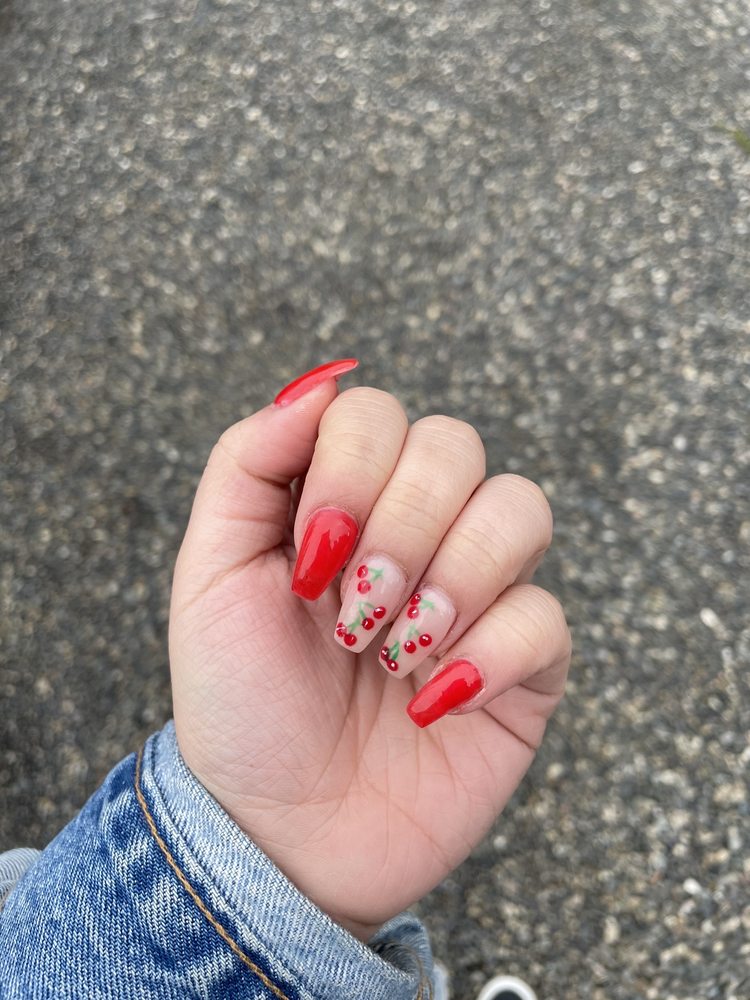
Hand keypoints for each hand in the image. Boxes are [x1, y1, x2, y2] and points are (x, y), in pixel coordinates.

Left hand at [170, 363, 570, 940]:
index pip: (378, 415)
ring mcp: (478, 594)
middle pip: (456, 447)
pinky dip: (492, 655)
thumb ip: (250, 463)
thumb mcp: (211, 575)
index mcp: (346, 502)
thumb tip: (322, 381)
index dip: (351, 472)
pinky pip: (548, 616)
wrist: (279, 831)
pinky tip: (435, 702)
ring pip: (520, 509)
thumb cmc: (241, 702)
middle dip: (401, 529)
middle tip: (353, 613)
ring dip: (454, 580)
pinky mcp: (525, 665)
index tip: (308, 562)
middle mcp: (419, 532)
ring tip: (396, 652)